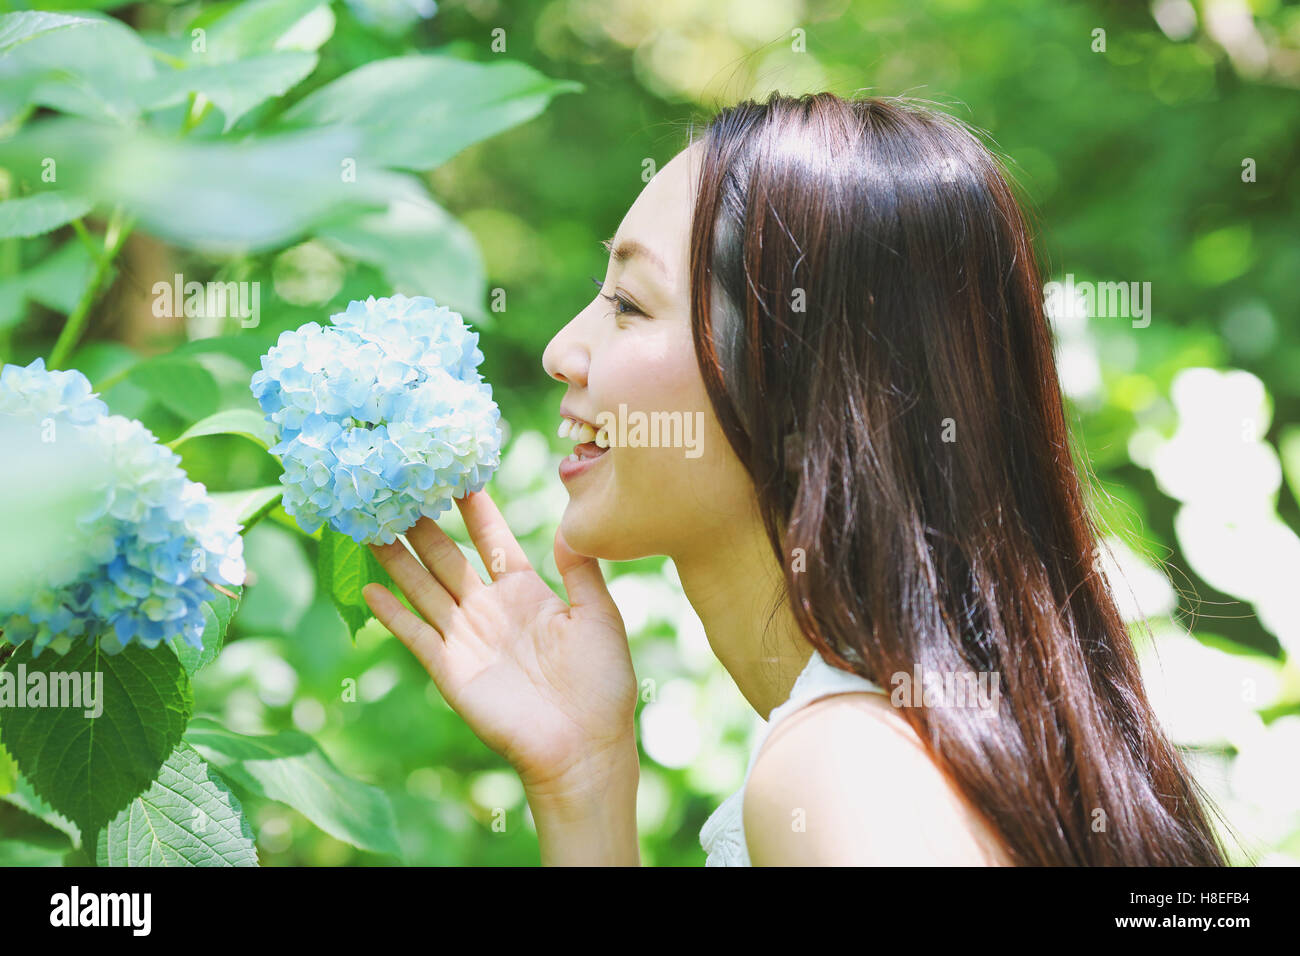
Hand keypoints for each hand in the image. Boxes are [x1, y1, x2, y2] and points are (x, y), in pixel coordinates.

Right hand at [363, 491, 637, 802]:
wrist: (584, 746)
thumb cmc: (602, 685)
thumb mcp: (599, 616)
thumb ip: (582, 571)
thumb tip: (569, 526)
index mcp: (528, 592)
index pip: (493, 539)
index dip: (475, 508)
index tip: (456, 472)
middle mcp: (490, 609)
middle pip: (447, 557)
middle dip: (423, 523)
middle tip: (397, 486)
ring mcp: (467, 637)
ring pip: (424, 586)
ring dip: (397, 558)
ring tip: (370, 523)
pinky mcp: (450, 668)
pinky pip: (415, 634)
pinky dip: (391, 613)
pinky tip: (368, 587)